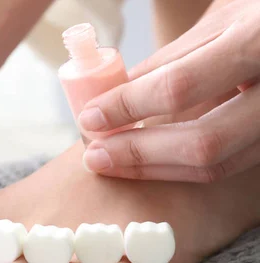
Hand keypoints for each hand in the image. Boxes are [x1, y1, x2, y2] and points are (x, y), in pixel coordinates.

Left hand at [79, 0, 259, 181]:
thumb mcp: (221, 22)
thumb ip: (169, 61)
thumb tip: (110, 97)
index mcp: (259, 41)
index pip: (180, 85)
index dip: (128, 107)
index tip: (90, 117)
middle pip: (203, 143)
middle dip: (138, 155)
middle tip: (95, 155)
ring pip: (217, 165)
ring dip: (154, 169)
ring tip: (112, 161)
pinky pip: (228, 165)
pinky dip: (180, 167)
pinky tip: (149, 160)